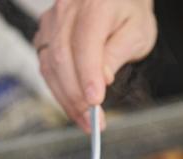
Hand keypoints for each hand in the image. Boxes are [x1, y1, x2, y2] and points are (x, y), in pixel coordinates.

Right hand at [34, 0, 156, 131]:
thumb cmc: (129, 11)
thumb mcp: (138, 32)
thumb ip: (118, 53)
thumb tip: (101, 80)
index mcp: (94, 5)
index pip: (85, 45)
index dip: (87, 77)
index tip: (96, 102)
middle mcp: (66, 10)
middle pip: (62, 59)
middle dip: (76, 97)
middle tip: (94, 122)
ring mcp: (51, 21)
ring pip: (49, 66)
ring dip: (66, 99)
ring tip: (85, 121)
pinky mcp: (44, 34)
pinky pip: (46, 67)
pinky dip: (59, 91)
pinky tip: (74, 106)